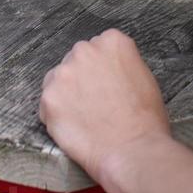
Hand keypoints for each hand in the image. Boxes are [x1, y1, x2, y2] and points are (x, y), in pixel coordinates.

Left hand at [38, 29, 170, 179]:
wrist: (132, 150)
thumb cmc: (144, 120)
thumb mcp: (143, 76)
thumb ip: (121, 64)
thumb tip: (108, 70)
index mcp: (113, 41)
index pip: (99, 47)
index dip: (102, 70)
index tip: (105, 84)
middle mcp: (85, 50)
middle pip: (76, 59)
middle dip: (82, 78)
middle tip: (94, 103)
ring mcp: (65, 72)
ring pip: (58, 80)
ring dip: (67, 95)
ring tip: (85, 118)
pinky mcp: (49, 97)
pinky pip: (47, 104)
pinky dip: (56, 116)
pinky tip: (75, 128)